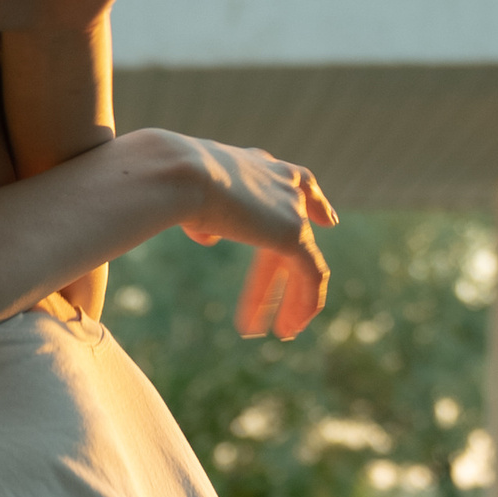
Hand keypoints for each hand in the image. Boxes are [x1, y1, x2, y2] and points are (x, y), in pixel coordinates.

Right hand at [157, 134, 338, 340]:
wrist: (178, 174)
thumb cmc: (169, 182)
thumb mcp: (185, 198)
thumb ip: (202, 218)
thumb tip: (207, 237)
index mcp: (256, 165)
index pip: (295, 183)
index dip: (314, 203)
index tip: (328, 221)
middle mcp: (280, 181)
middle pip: (296, 232)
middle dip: (291, 275)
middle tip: (292, 299)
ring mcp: (290, 207)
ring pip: (303, 261)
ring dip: (292, 299)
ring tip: (284, 331)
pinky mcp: (293, 233)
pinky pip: (311, 275)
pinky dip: (304, 302)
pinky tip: (293, 326)